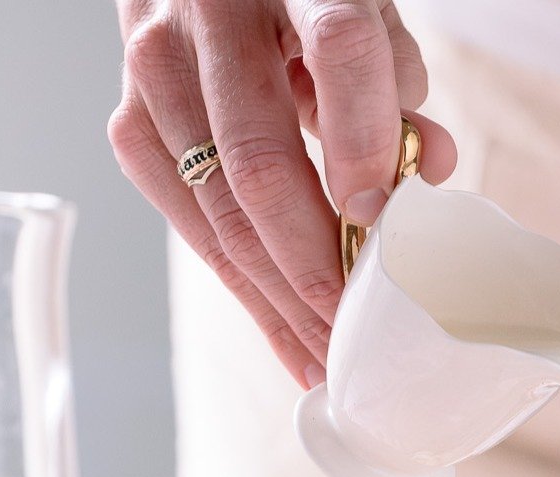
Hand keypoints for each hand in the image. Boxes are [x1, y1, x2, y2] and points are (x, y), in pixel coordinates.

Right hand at [109, 0, 456, 385]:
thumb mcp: (363, 10)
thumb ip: (397, 85)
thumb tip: (429, 168)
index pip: (337, 48)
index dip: (363, 140)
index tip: (383, 219)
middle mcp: (208, 13)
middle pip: (262, 164)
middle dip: (316, 269)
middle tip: (358, 333)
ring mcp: (156, 67)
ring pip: (222, 213)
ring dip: (281, 301)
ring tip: (327, 358)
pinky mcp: (130, 118)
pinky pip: (190, 223)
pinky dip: (243, 289)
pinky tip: (283, 332)